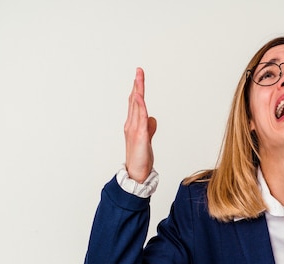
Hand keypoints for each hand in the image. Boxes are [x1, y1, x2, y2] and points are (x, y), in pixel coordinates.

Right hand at [124, 67, 156, 182]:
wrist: (137, 172)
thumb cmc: (141, 158)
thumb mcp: (147, 140)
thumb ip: (149, 128)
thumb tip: (152, 119)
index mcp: (133, 124)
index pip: (135, 104)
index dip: (137, 90)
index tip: (139, 76)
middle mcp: (132, 124)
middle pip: (134, 101)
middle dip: (137, 85)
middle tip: (139, 70)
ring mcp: (134, 129)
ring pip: (136, 106)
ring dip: (138, 91)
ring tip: (139, 77)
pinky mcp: (140, 136)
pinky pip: (140, 118)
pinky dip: (139, 106)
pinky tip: (138, 96)